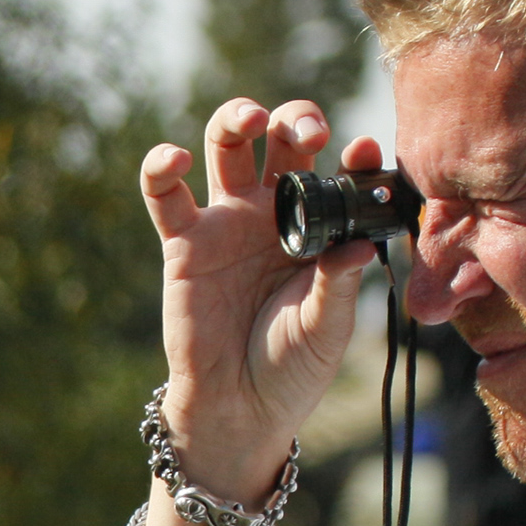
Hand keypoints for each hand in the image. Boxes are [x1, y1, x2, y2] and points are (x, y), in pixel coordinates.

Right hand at [139, 98, 387, 498]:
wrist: (239, 407)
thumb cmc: (291, 367)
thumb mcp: (329, 327)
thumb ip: (340, 282)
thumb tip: (360, 241)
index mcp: (320, 227)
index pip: (338, 172)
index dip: (351, 156)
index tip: (362, 153)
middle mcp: (274, 213)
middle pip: (281, 140)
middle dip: (296, 121)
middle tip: (311, 134)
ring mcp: (228, 222)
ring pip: (228, 146)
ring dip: (237, 118)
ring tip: (251, 119)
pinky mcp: (184, 241)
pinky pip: (165, 192)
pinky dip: (163, 165)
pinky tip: (178, 159)